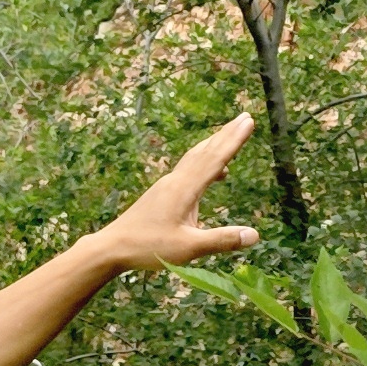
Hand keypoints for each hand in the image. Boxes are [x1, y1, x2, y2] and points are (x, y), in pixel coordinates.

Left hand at [81, 112, 263, 274]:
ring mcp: (166, 185)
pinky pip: (187, 170)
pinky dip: (203, 164)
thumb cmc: (148, 248)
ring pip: (194, 158)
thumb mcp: (189, 248)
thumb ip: (221, 240)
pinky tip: (213, 175)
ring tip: (231, 136)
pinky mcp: (161, 193)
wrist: (111, 247)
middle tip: (245, 117)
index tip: (249, 121)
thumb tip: (255, 235)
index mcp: (184, 189)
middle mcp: (175, 181)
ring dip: (214, 146)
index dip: (234, 140)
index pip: (215, 159)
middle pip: (205, 151)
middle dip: (226, 134)